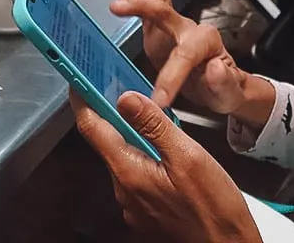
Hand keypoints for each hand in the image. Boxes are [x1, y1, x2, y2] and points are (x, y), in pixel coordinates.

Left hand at [72, 91, 260, 242]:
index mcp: (130, 173)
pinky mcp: (146, 211)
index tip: (79, 82)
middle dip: (114, 116)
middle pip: (108, 143)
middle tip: (124, 89)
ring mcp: (134, 204)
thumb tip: (126, 99)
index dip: (82, 102)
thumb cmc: (214, 209)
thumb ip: (155, 126)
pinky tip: (167, 153)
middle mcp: (125, 191)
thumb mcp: (188, 157)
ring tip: (154, 120)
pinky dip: (145, 157)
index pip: (92, 129)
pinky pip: (138, 175)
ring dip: (134, 137)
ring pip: (125, 158)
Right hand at [109, 0, 246, 113]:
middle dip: (142, 7)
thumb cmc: (224, 89)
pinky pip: (149, 9)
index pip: (185, 55)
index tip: (158, 99)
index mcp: (207, 43)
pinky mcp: (159, 30)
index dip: (170, 77)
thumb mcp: (230, 94)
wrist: (221, 85)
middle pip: (165, 12)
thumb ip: (224, 82)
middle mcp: (189, 28)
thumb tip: (215, 68)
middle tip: (117, 7)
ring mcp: (174, 26)